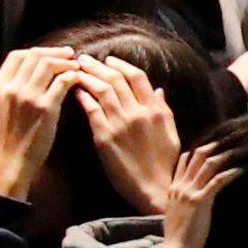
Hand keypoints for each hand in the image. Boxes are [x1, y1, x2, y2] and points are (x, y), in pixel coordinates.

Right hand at [0, 47, 86, 200]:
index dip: (36, 51)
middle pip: (35, 57)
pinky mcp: (46, 108)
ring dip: (65, 62)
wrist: (11, 164)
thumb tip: (3, 81)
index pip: (17, 56)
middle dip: (54, 52)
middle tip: (69, 54)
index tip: (49, 54)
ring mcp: (30, 97)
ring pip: (49, 65)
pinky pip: (62, 82)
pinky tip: (77, 79)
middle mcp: (12, 88)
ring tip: (75, 66)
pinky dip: (71, 76)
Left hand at [73, 53, 178, 211]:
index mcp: (155, 109)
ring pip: (102, 91)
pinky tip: (76, 90)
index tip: (110, 59)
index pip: (137, 77)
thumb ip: (164, 108)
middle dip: (99, 66)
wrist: (154, 189)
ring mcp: (120, 124)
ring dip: (88, 76)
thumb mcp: (171, 132)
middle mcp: (137, 112)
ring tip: (77, 69)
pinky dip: (83, 97)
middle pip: (116, 80)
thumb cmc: (165, 163)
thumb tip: (157, 89)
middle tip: (85, 58)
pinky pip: (92, 110)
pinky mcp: (105, 138)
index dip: (121, 65)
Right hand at [153, 142, 242, 247]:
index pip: (184, 160)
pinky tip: (243, 169)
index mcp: (174, 189)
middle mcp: (180, 186)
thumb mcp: (174, 217)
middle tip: (232, 139)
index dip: (200, 150)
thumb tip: (189, 205)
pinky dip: (231, 173)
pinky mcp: (200, 201)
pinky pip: (218, 180)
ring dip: (227, 154)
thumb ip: (180, 206)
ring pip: (209, 163)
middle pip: (198, 156)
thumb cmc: (177, 241)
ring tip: (242, 149)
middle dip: (216, 145)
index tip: (215, 143)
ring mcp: (189, 192)